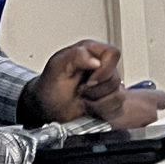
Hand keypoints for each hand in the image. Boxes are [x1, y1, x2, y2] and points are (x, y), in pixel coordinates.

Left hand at [28, 40, 164, 128]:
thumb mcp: (56, 67)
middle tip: (81, 90)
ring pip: (117, 93)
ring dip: (97, 101)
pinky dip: (102, 110)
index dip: (104, 69)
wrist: (47, 111)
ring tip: (83, 99)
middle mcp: (100, 67)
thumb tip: (95, 60)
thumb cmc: (49, 89)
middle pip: (115, 76)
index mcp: (90, 52)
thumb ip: (76, 56)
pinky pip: (117, 106)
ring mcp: (106, 84)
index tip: (89, 80)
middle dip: (96, 89)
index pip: (112, 54)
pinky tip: (90, 106)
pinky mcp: (110, 100)